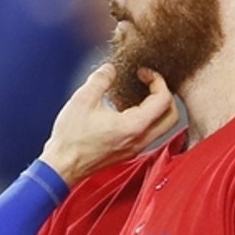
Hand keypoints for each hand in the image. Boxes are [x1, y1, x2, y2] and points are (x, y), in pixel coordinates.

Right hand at [39, 64, 178, 184]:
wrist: (62, 165)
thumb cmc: (71, 138)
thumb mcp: (83, 100)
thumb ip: (101, 79)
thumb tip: (110, 69)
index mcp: (134, 126)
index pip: (163, 99)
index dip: (157, 80)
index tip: (143, 73)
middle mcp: (140, 140)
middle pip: (172, 115)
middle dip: (164, 94)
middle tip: (148, 83)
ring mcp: (136, 148)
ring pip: (162, 126)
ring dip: (155, 107)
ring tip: (135, 95)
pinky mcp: (128, 152)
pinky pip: (148, 133)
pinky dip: (145, 118)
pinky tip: (123, 110)